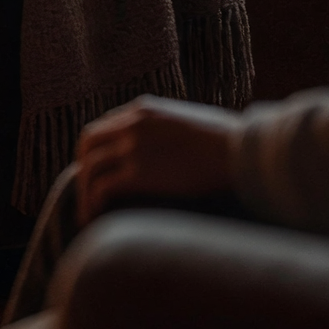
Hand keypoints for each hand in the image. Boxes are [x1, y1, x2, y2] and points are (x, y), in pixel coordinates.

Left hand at [76, 95, 243, 222]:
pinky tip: (95, 219)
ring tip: (86, 214)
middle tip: (86, 190)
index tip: (100, 168)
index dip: (99, 149)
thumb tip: (180, 150)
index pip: (107, 125)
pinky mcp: (138, 173)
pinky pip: (101, 187)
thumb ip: (175, 132)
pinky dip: (92, 203)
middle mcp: (132, 124)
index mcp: (145, 110)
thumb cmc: (235, 143)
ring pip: (90, 168)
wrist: (245, 152)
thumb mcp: (195, 124)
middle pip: (89, 142)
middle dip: (83, 166)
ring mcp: (133, 147)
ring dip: (85, 192)